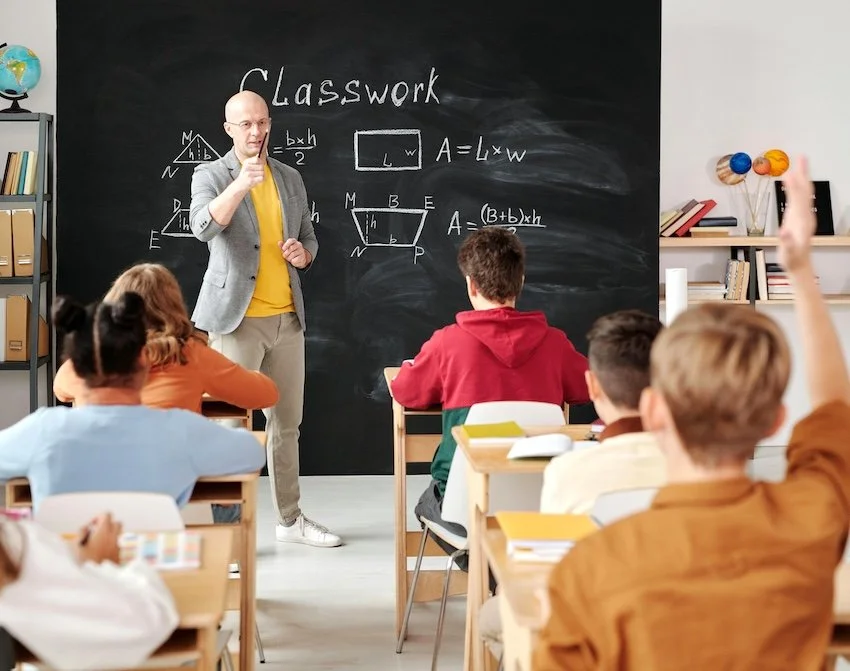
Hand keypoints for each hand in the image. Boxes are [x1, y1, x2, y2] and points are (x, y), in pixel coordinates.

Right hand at [76, 513, 121, 564]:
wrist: (98, 578)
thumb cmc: (85, 562)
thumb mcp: (76, 546)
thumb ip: (80, 533)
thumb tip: (87, 528)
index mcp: (104, 531)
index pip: (106, 514)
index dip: (97, 518)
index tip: (91, 527)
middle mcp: (114, 535)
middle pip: (116, 522)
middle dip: (106, 526)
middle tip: (95, 534)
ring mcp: (119, 544)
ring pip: (119, 533)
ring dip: (110, 534)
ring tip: (99, 543)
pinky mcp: (120, 554)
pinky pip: (119, 544)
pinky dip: (113, 544)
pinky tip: (103, 552)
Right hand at [235, 155, 264, 191]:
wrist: (239, 185)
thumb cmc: (245, 175)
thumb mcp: (248, 166)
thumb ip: (254, 161)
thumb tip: (262, 156)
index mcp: (246, 162)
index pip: (257, 159)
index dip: (261, 162)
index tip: (259, 166)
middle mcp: (247, 167)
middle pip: (261, 166)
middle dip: (262, 170)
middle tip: (257, 173)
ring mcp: (249, 173)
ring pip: (262, 172)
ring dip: (262, 176)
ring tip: (256, 177)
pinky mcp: (251, 180)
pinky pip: (262, 178)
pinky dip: (262, 180)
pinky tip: (257, 180)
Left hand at [279, 238, 310, 267]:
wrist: (298, 259)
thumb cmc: (290, 252)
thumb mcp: (285, 248)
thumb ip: (282, 245)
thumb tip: (279, 242)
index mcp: (294, 241)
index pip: (291, 240)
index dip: (286, 245)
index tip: (283, 249)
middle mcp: (299, 245)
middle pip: (291, 248)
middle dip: (286, 253)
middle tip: (284, 256)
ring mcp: (301, 250)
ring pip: (293, 254)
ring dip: (288, 258)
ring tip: (288, 258)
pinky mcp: (302, 257)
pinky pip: (295, 259)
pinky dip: (292, 261)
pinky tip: (292, 260)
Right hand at [778, 156, 815, 273]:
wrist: (799, 265)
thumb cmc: (792, 259)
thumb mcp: (788, 253)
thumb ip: (787, 242)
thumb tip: (784, 232)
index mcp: (801, 221)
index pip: (797, 198)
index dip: (793, 186)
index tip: (788, 173)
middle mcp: (805, 215)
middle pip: (805, 190)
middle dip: (803, 173)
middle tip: (801, 157)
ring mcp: (803, 215)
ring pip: (804, 192)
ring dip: (802, 177)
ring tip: (799, 164)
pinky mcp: (800, 217)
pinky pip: (800, 198)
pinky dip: (797, 187)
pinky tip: (793, 182)